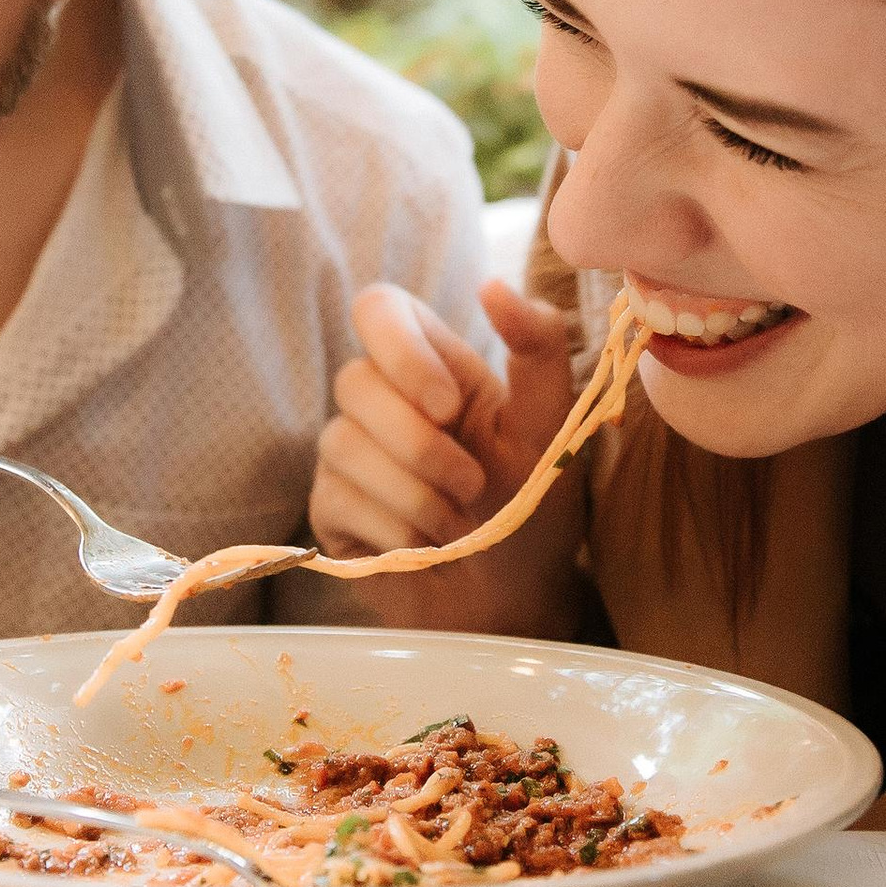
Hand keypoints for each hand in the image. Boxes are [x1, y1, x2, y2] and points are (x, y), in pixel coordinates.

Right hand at [310, 281, 587, 635]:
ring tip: (458, 523)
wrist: (515, 600)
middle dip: (418, 443)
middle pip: (353, 379)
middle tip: (473, 485)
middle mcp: (382, 400)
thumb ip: (538, 348)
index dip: (398, 347)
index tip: (447, 404)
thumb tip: (492, 286)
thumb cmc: (535, 507)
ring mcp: (350, 453)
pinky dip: (393, 528)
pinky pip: (336, 498)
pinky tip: (424, 548)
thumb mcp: (554, 426)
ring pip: (341, 442)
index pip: (378, 309)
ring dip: (415, 494)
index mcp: (433, 366)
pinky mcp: (331, 508)